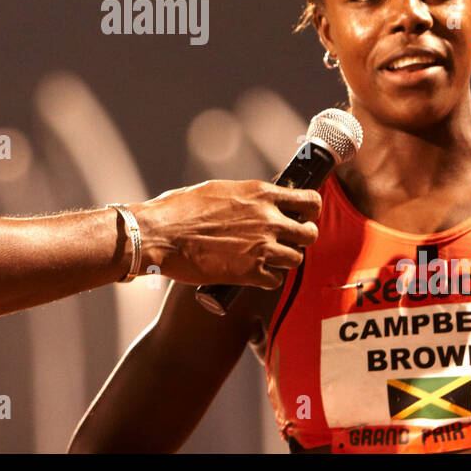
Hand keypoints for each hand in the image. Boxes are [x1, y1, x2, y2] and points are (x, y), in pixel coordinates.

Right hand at [132, 180, 319, 288]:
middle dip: (300, 238)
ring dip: (284, 259)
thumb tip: (257, 201)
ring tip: (267, 258)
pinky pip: (276, 280)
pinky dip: (268, 279)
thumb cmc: (179, 210)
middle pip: (310, 233)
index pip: (310, 201)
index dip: (310, 211)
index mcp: (260, 193)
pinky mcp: (250, 273)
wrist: (159, 235)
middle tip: (286, 241)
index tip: (303, 215)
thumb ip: (245, 198)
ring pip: (296, 258)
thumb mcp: (218, 191)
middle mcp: (268, 219)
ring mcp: (262, 247)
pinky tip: (254, 273)